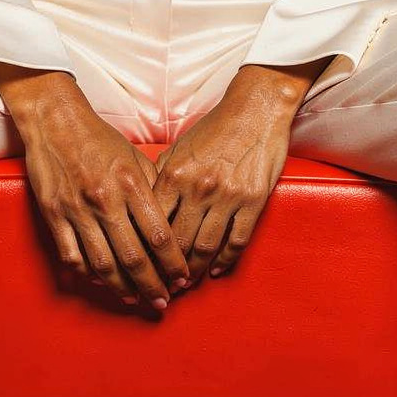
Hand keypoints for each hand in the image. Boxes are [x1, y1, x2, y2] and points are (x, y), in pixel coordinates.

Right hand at [0, 64, 188, 315]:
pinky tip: (101, 282)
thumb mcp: (135, 157)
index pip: (160, 235)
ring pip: (103, 264)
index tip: (182, 278)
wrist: (55, 121)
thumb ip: (154, 189)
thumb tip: (173, 223)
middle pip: (134, 257)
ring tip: (135, 299)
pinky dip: (88, 275)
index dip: (173, 263)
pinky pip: (73, 256)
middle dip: (152, 286)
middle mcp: (106, 200)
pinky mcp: (55, 215)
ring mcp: (78, 210)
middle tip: (163, 302)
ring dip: (122, 288)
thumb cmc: (100, 139)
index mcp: (131, 183)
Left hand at [152, 61, 323, 284]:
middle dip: (167, 270)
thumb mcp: (179, 148)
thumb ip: (161, 176)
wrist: (255, 109)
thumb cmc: (215, 128)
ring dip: (195, 272)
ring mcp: (227, 196)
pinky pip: (237, 240)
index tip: (141, 267)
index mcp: (174, 175)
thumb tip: (144, 204)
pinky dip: (226, 260)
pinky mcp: (253, 200)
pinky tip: (217, 270)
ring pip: (206, 247)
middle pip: (177, 242)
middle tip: (161, 287)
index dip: (146, 251)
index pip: (153, 223)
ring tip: (186, 285)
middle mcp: (198, 189)